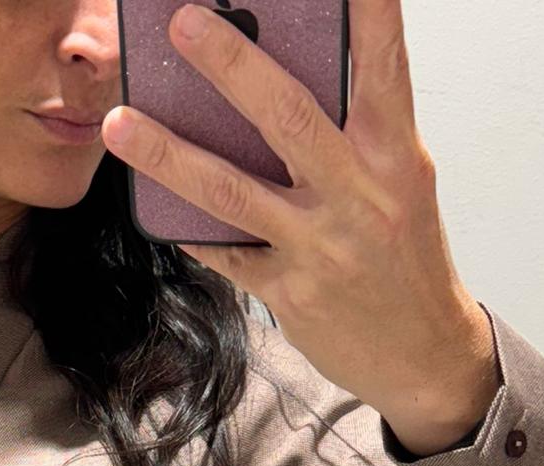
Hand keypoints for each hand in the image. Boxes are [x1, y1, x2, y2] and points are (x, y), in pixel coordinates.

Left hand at [101, 0, 499, 439]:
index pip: (383, 66)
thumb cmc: (404, 257)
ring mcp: (321, 248)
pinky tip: (151, 201)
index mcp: (396, 156)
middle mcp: (360, 196)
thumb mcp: (399, 183)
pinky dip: (186, 228)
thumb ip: (353, 134)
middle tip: (184, 22)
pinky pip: (224, 253)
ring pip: (233, 192)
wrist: (423, 354)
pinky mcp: (289, 293)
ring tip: (120, 123)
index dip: (367, 11)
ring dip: (170, 155)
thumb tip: (279, 82)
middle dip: (232, 65)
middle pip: (289, 117)